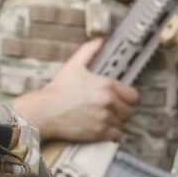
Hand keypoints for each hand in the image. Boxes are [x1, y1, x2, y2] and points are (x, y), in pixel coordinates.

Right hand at [13, 39, 138, 141]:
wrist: (44, 111)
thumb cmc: (57, 91)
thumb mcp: (73, 66)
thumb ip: (88, 51)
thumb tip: (99, 41)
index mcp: (106, 85)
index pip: (133, 95)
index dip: (127, 97)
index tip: (120, 99)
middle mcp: (108, 102)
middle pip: (130, 111)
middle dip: (121, 110)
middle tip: (110, 109)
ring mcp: (104, 118)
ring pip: (122, 123)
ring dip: (115, 122)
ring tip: (103, 118)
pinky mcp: (99, 133)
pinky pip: (116, 135)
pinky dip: (110, 134)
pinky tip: (101, 128)